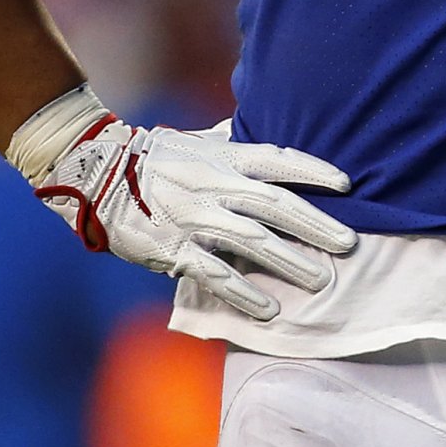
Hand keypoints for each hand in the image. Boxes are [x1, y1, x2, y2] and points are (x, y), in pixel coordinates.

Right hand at [28, 112, 356, 319]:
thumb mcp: (199, 140)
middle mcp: (216, 186)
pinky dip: (243, 294)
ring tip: (320, 280)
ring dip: (290, 262)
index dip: (315, 171)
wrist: (95, 171)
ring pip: (254, 243)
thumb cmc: (154, 155)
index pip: (280, 160)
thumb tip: (265, 136)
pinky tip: (268, 310)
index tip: (347, 185)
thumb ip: (235, 143)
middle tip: (350, 245)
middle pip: (278, 207)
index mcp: (225, 157)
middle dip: (317, 226)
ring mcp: (195, 219)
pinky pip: (215, 274)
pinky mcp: (173, 249)